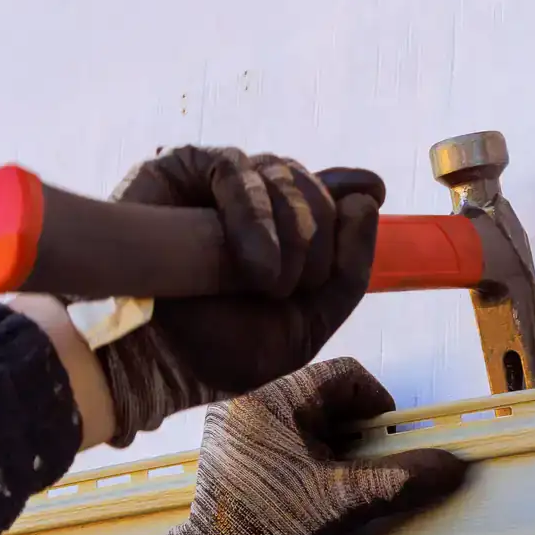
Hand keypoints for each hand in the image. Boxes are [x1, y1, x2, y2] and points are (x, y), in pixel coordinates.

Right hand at [95, 146, 385, 445]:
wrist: (163, 365)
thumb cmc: (228, 347)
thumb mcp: (310, 321)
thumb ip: (350, 269)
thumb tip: (366, 199)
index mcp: (285, 233)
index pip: (334, 193)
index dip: (353, 192)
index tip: (371, 195)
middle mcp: (255, 202)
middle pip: (314, 186)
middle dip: (319, 235)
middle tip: (292, 287)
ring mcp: (218, 184)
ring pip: (282, 173)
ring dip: (290, 230)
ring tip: (268, 284)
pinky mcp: (181, 171)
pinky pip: (237, 169)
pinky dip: (254, 213)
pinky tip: (254, 262)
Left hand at [164, 358, 468, 534]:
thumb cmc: (278, 528)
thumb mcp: (346, 500)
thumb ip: (401, 478)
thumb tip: (455, 467)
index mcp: (271, 402)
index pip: (342, 374)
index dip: (376, 399)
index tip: (389, 433)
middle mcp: (246, 404)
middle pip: (320, 395)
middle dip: (353, 424)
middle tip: (371, 457)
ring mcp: (232, 429)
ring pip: (300, 415)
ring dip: (330, 438)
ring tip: (343, 473)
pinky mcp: (227, 452)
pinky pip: (278, 434)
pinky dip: (304, 450)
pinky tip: (312, 483)